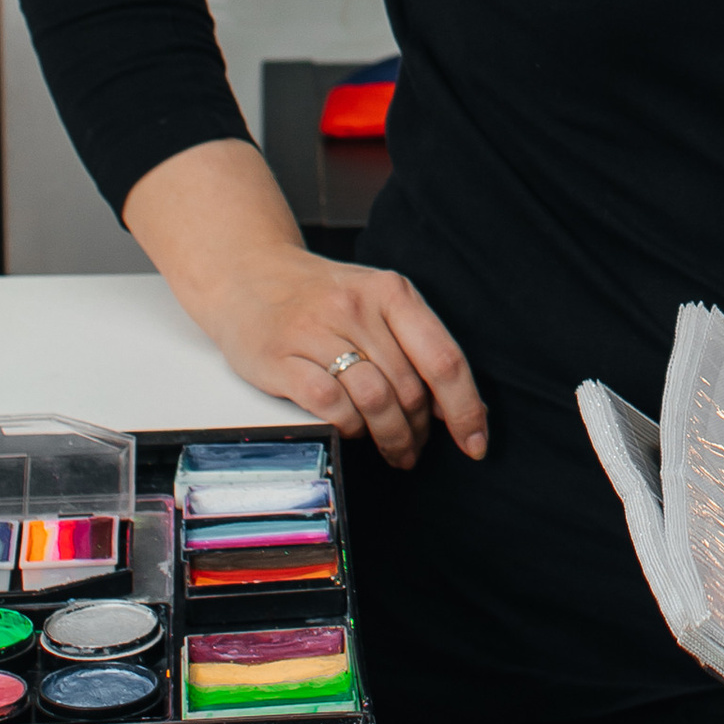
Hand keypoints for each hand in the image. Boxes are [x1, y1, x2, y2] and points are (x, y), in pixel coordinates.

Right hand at [124, 138, 486, 472]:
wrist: (247, 273)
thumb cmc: (320, 297)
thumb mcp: (374, 299)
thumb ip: (413, 342)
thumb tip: (451, 407)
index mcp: (391, 292)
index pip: (444, 359)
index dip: (466, 409)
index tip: (476, 444)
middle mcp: (357, 307)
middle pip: (410, 388)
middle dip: (419, 430)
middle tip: (414, 448)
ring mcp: (316, 331)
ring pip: (375, 400)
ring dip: (390, 437)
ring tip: (392, 450)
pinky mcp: (280, 357)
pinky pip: (331, 405)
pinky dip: (349, 428)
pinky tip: (351, 431)